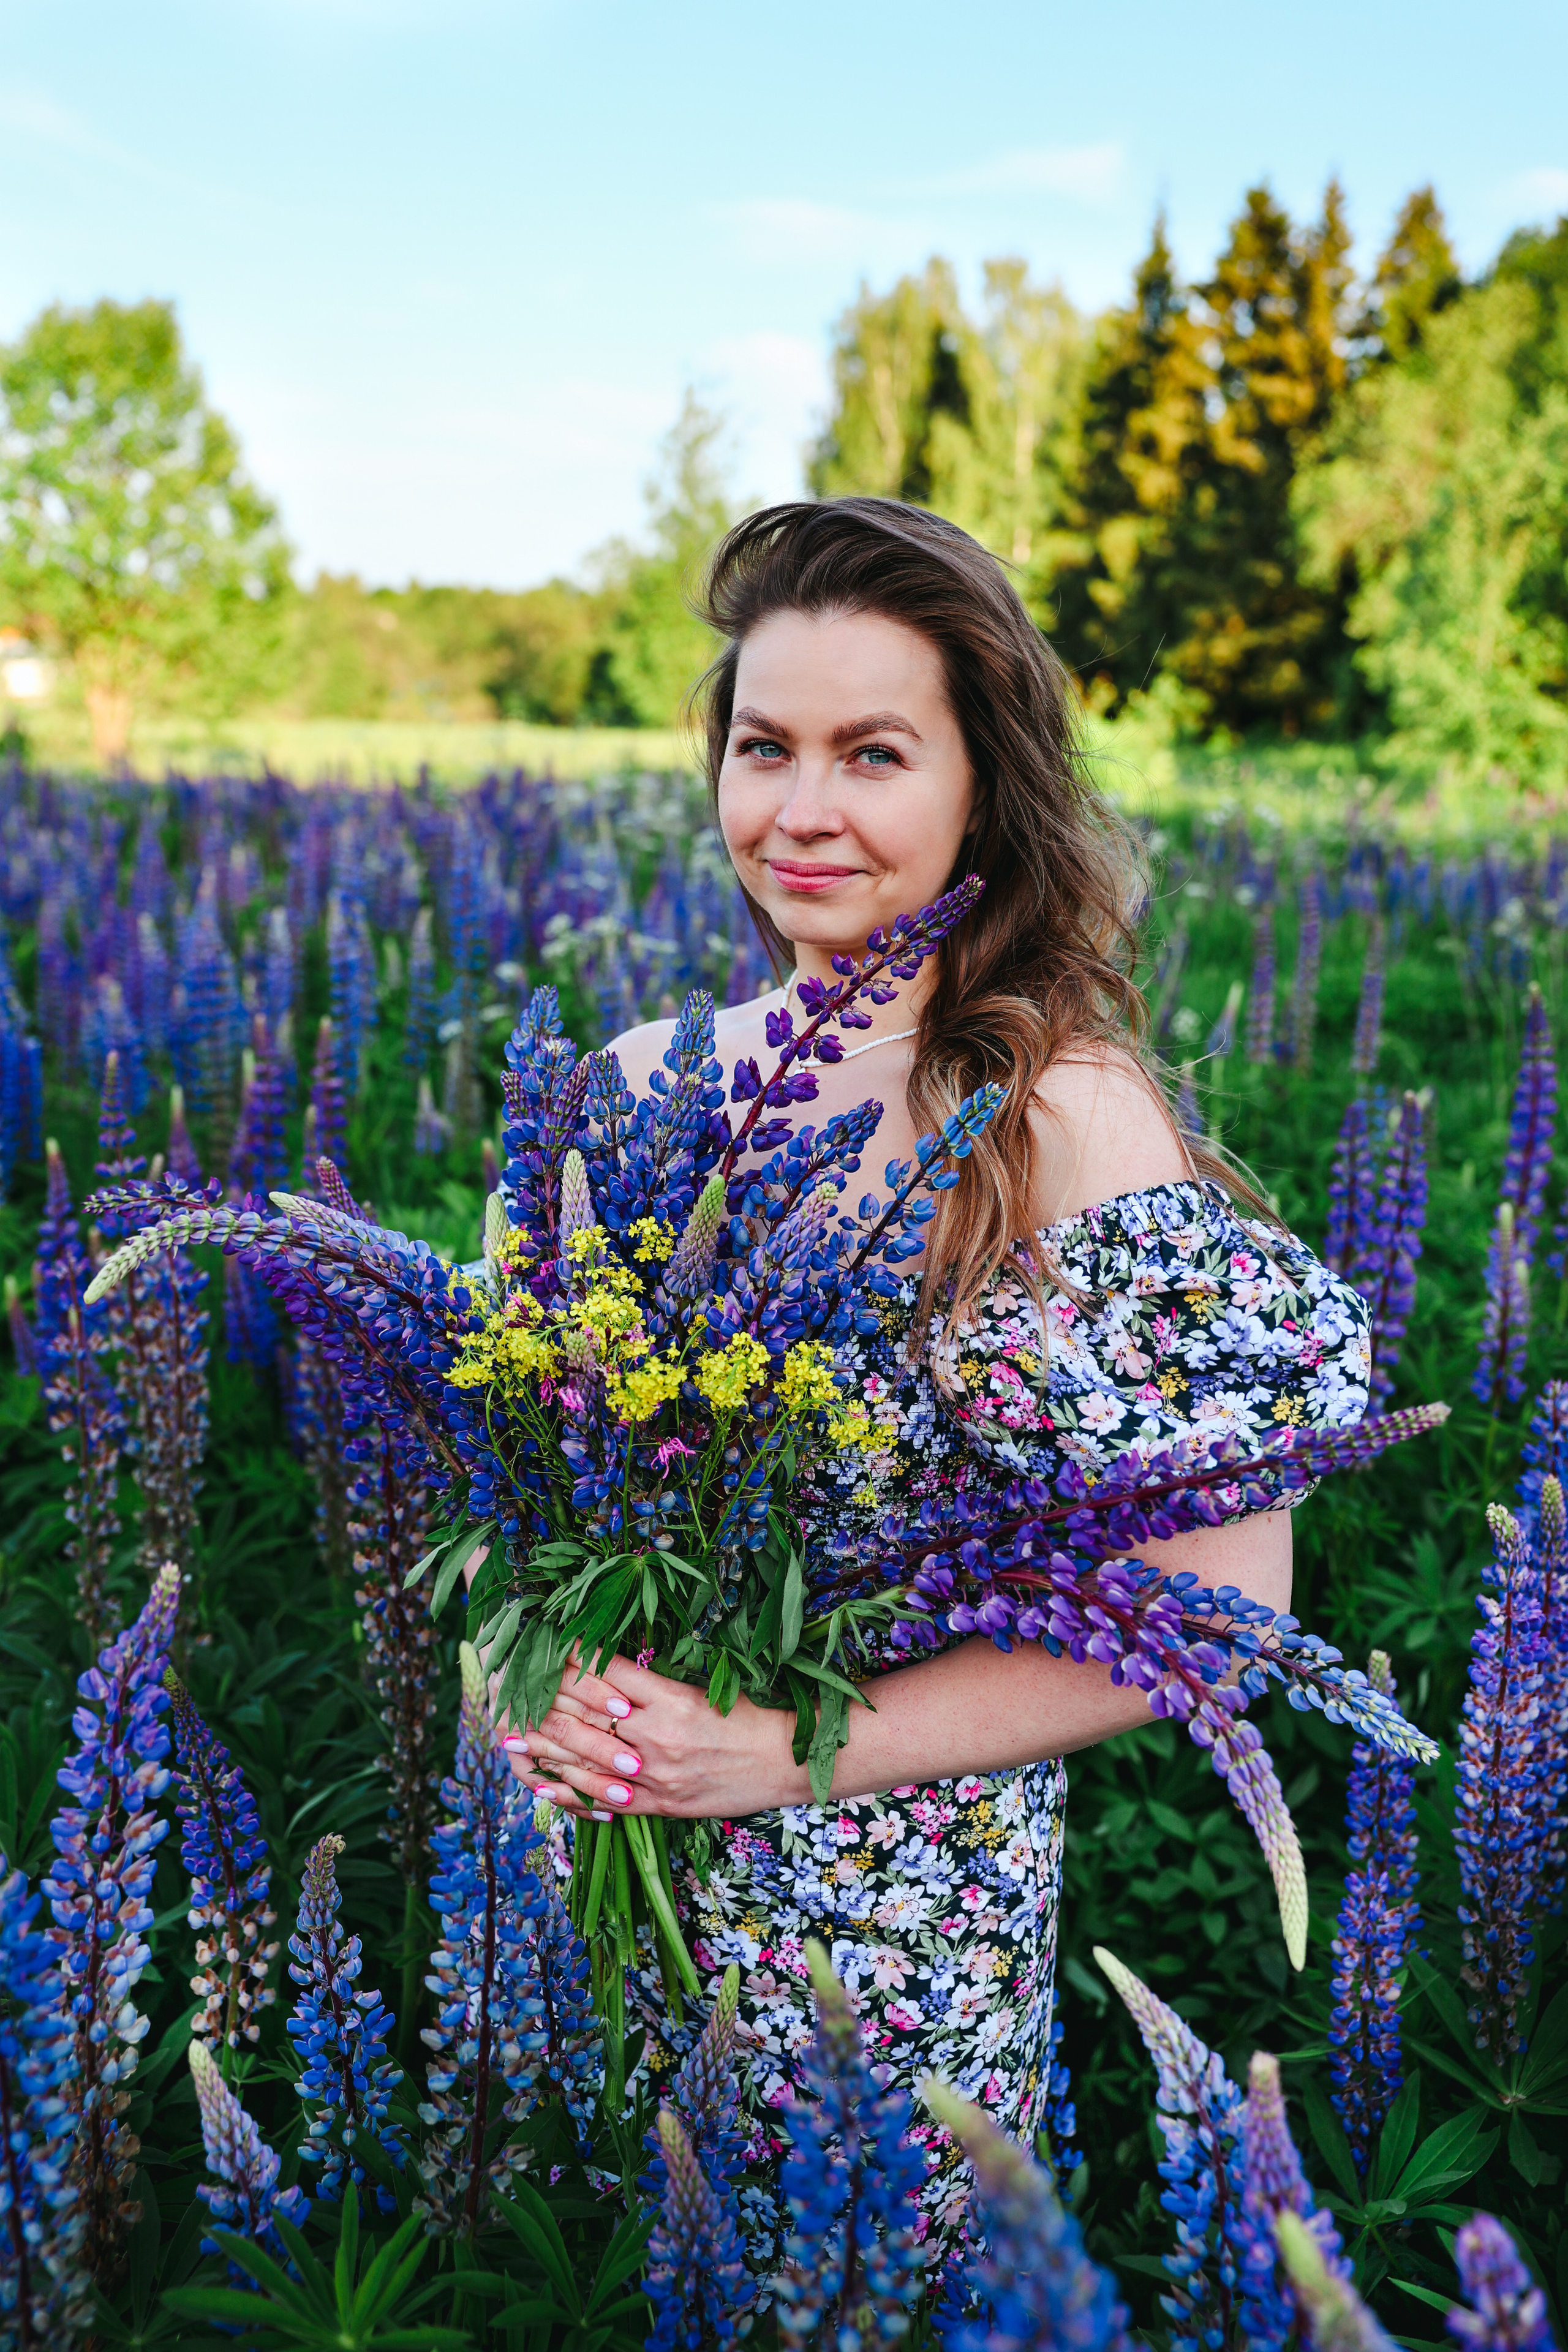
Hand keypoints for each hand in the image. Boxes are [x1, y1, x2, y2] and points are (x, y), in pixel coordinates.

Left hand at [495, 1651, 802, 1820]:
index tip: (545, 1650)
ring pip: (587, 1761)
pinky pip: (607, 1801)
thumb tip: (616, 1662)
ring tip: (511, 1736)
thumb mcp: (706, 1687)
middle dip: (545, 1704)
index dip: (571, 1662)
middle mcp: (657, 1737)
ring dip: (545, 1748)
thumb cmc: (749, 1716)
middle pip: (587, 1718)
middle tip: (511, 1692)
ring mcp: (656, 1775)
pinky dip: (573, 1795)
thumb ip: (659, 1681)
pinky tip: (545, 1786)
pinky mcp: (662, 1805)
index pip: (606, 1675)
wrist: (782, 1762)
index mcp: (670, 1699)